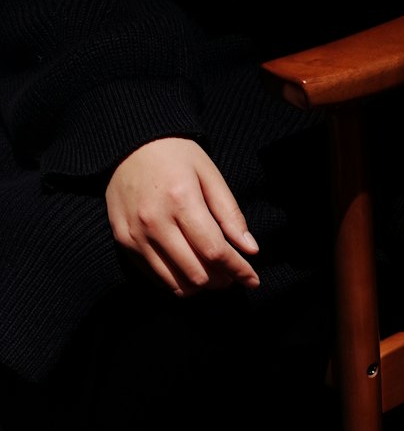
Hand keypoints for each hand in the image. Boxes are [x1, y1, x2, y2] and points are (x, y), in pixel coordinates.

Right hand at [106, 138, 259, 296]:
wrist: (127, 144)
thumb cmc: (175, 156)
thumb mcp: (209, 175)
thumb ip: (230, 214)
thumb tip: (251, 250)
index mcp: (180, 200)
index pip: (215, 251)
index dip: (238, 270)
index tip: (253, 280)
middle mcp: (155, 221)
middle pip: (197, 274)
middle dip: (222, 281)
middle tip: (231, 274)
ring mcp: (135, 234)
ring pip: (176, 284)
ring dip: (201, 286)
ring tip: (212, 274)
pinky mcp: (123, 241)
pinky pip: (156, 277)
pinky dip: (178, 280)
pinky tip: (188, 267)